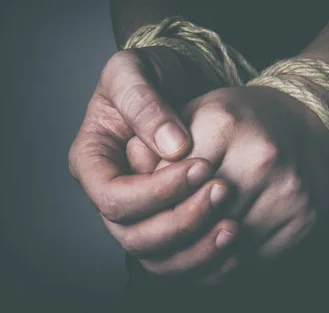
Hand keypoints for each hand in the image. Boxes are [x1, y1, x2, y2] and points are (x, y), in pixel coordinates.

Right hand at [69, 46, 223, 249]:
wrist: (175, 80)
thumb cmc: (145, 72)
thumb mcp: (133, 70)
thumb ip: (144, 102)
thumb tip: (174, 146)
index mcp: (92, 162)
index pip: (112, 197)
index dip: (155, 192)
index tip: (201, 166)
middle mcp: (112, 193)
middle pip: (133, 236)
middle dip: (180, 221)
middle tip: (222, 192)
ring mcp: (139, 212)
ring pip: (156, 257)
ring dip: (196, 248)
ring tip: (234, 225)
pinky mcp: (167, 220)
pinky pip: (180, 257)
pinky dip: (208, 258)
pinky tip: (236, 243)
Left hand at [124, 84, 328, 284]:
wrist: (309, 121)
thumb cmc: (243, 118)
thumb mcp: (196, 113)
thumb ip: (159, 142)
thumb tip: (130, 170)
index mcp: (223, 124)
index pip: (168, 180)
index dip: (152, 198)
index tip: (146, 204)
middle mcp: (259, 157)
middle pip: (194, 217)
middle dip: (169, 230)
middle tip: (154, 234)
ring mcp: (285, 191)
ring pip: (221, 246)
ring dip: (194, 255)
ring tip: (179, 250)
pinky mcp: (303, 219)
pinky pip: (252, 259)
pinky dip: (226, 265)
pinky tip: (211, 254)